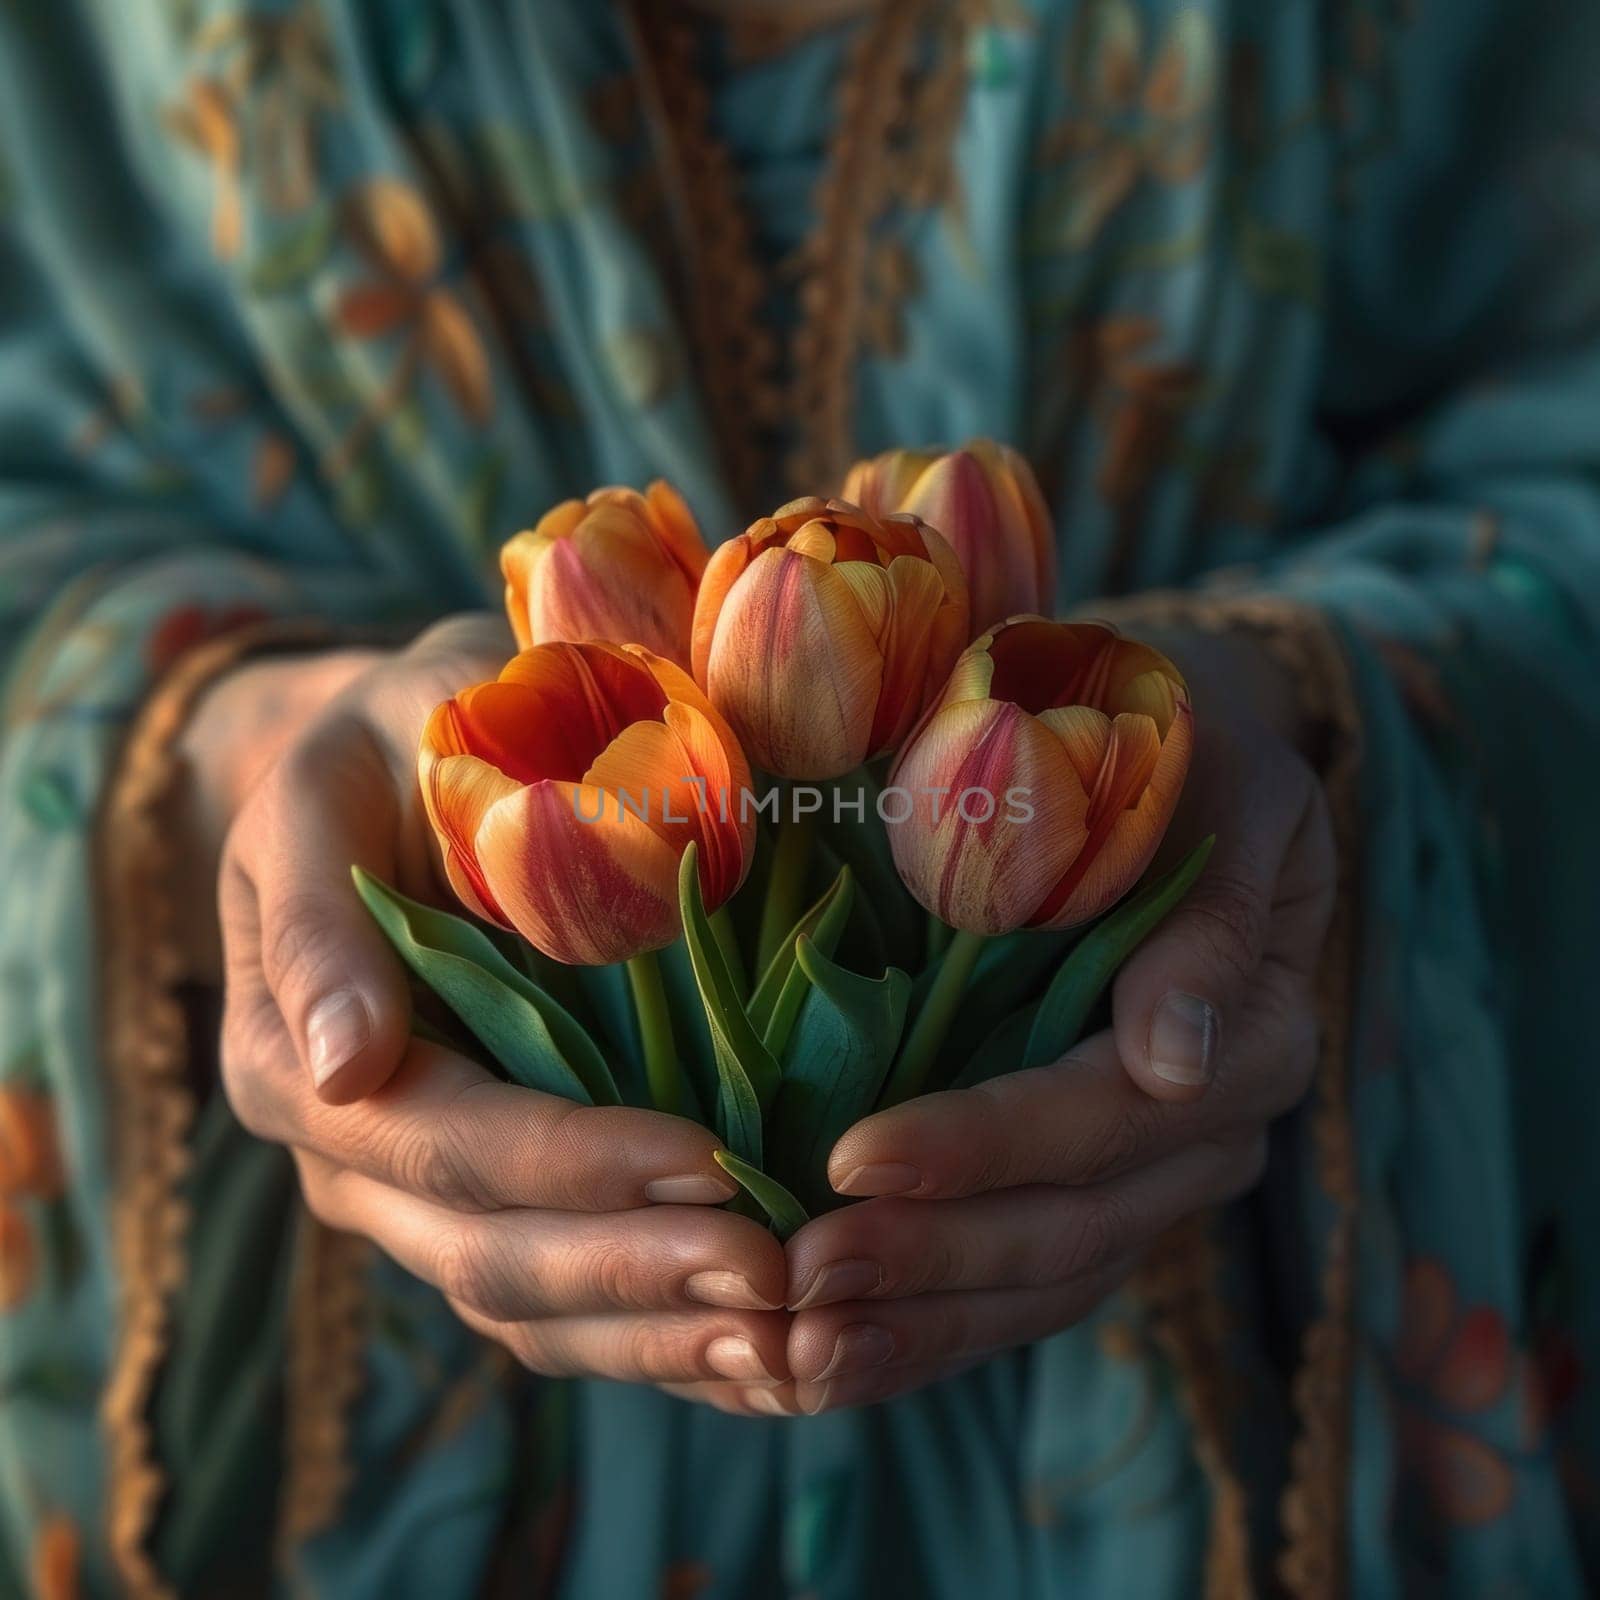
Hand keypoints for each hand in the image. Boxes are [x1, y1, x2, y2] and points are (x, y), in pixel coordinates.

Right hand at [214, 616, 789, 1392]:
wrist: (402, 768)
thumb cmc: (379, 753)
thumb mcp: (323, 797)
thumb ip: (316, 926)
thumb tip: (348, 1066)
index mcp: (296, 1063)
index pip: (444, 1143)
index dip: (574, 1164)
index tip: (711, 1161)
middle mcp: (353, 1157)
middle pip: (490, 1254)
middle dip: (635, 1269)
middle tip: (777, 1273)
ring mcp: (422, 1196)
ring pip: (530, 1306)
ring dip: (658, 1331)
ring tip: (787, 1339)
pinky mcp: (492, 1204)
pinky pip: (565, 1305)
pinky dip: (657, 1340)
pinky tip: (759, 1359)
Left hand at [752, 628, 1335, 1416]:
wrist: (1172, 755)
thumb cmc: (1174, 737)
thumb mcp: (1215, 777)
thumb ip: (1205, 913)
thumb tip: (1172, 1056)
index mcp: (1249, 1026)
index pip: (1108, 1114)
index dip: (987, 1145)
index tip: (854, 1158)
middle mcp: (1211, 1128)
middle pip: (1072, 1226)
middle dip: (931, 1255)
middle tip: (796, 1276)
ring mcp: (1152, 1177)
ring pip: (1041, 1283)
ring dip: (917, 1322)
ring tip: (792, 1350)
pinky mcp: (1091, 1198)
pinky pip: (1018, 1286)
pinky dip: (928, 1327)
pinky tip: (830, 1360)